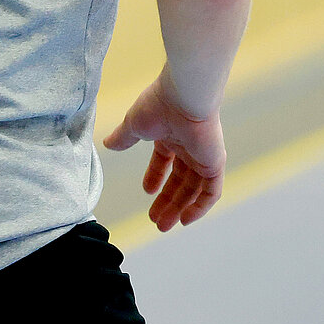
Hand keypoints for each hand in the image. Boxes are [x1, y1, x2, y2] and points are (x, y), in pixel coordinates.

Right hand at [102, 67, 226, 231]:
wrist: (184, 97)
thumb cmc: (158, 105)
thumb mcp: (133, 125)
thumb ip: (123, 137)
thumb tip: (108, 144)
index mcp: (171, 134)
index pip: (165, 161)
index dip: (155, 177)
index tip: (146, 192)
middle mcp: (189, 146)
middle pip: (180, 180)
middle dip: (167, 201)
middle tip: (156, 220)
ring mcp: (203, 155)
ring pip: (193, 189)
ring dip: (179, 208)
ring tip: (164, 225)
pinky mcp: (215, 163)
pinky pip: (211, 191)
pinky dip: (200, 207)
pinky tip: (185, 220)